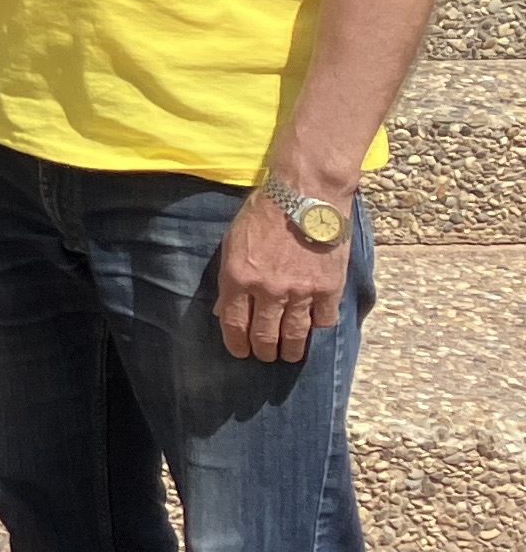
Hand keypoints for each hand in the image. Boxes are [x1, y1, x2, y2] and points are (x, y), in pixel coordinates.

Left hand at [214, 191, 350, 364]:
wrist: (306, 195)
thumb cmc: (263, 213)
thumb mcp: (232, 242)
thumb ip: (229, 278)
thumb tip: (223, 309)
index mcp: (239, 277)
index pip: (234, 324)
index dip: (236, 343)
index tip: (240, 352)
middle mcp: (268, 290)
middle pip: (265, 335)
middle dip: (264, 351)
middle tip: (265, 355)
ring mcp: (300, 291)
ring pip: (295, 334)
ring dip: (291, 349)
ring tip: (290, 355)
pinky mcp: (328, 288)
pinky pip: (323, 320)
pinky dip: (318, 326)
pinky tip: (314, 327)